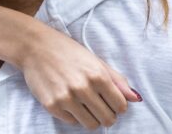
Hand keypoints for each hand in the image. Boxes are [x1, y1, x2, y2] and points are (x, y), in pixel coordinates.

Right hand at [18, 25, 141, 129]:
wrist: (35, 47)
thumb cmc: (67, 50)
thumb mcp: (95, 60)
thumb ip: (116, 79)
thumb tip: (136, 98)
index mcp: (97, 75)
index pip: (120, 106)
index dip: (118, 106)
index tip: (112, 101)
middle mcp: (82, 88)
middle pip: (107, 119)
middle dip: (107, 115)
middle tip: (99, 105)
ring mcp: (66, 98)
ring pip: (91, 125)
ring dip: (91, 118)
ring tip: (85, 104)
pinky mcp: (52, 106)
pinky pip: (72, 122)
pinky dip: (74, 115)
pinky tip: (70, 101)